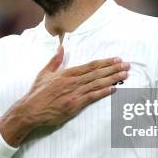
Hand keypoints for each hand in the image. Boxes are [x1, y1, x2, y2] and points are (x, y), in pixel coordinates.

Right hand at [14, 46, 129, 127]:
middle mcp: (73, 81)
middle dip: (114, 68)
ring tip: (125, 75)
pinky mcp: (74, 104)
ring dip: (112, 78)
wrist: (31, 110)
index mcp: (67, 73)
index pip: (90, 65)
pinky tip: (114, 89)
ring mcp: (74, 93)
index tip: (116, 59)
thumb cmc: (37, 92)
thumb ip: (55, 60)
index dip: (105, 62)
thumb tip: (61, 47)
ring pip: (97, 83)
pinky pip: (92, 96)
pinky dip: (103, 92)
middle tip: (127, 65)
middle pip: (97, 73)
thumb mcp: (44, 73)